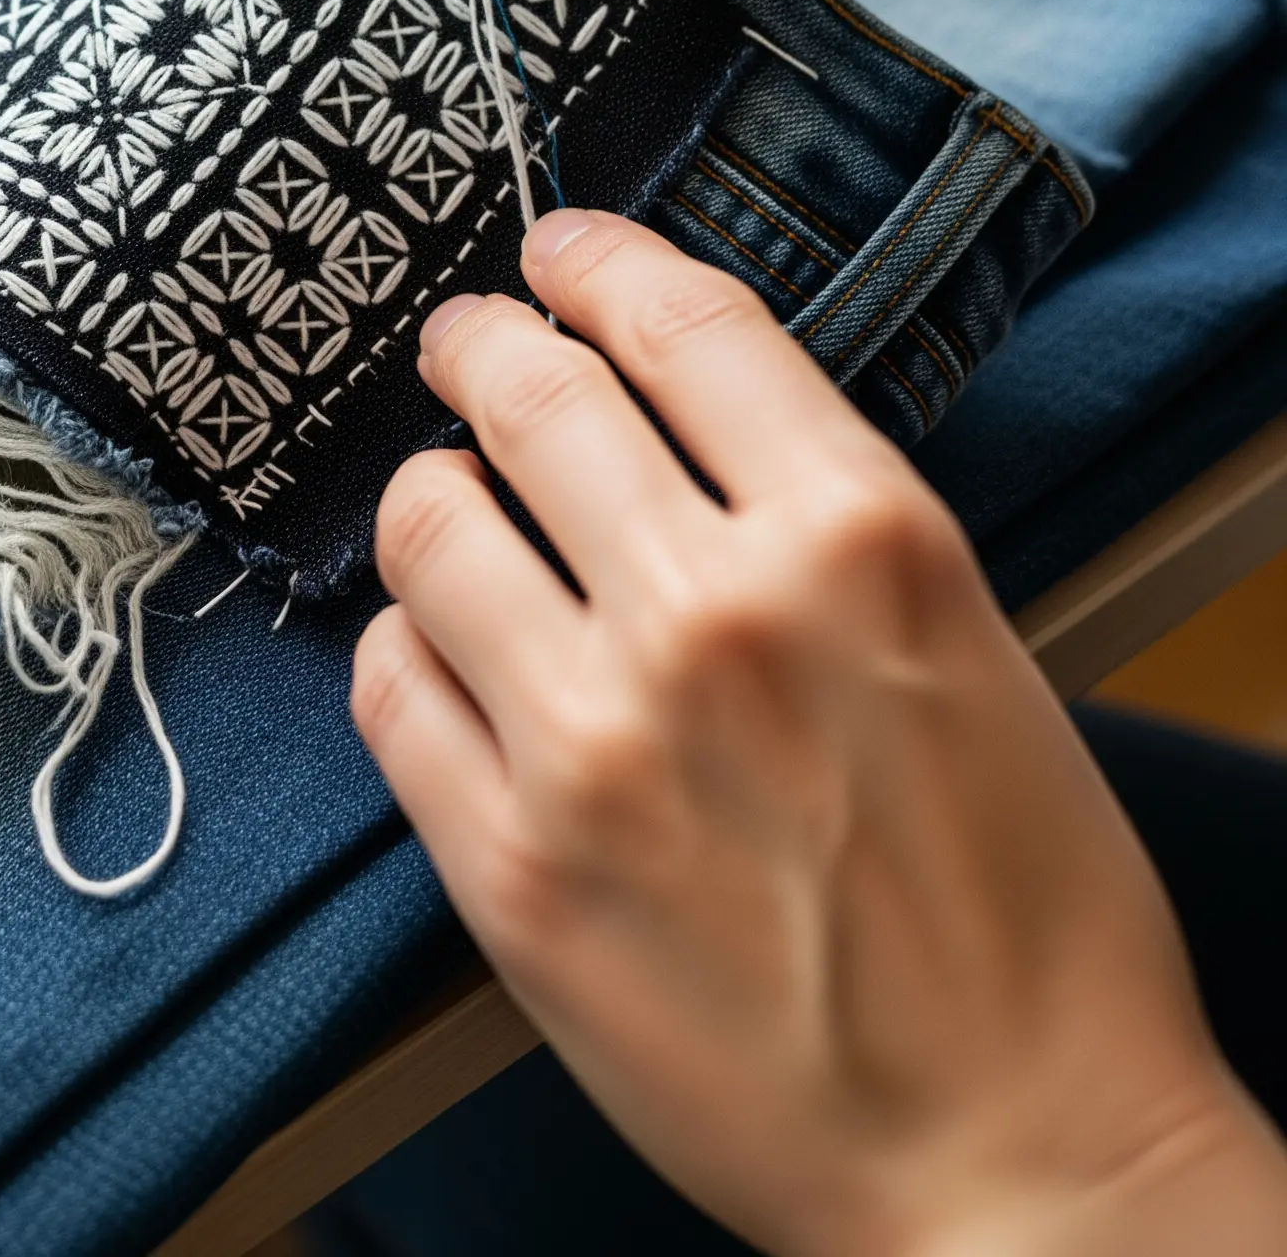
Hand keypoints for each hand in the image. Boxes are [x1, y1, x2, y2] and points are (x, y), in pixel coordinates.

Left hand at [353, 212, 1286, 1256]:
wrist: (1011, 1161)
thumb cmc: (1024, 913)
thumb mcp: (963, 644)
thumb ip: (818, 515)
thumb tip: (674, 414)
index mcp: (860, 535)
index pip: (680, 321)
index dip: (597, 259)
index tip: (557, 249)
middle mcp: (714, 610)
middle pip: (529, 391)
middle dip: (481, 341)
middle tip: (464, 340)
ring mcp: (594, 738)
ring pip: (427, 520)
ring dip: (436, 497)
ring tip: (456, 514)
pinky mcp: (508, 868)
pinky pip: (386, 683)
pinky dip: (409, 652)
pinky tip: (451, 664)